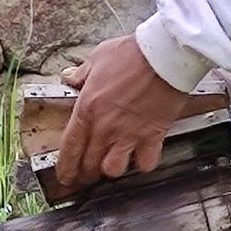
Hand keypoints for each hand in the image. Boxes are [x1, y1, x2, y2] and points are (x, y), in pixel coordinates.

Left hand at [56, 35, 193, 187]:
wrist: (165, 55)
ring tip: (114, 162)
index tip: (65, 175)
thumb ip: (82, 73)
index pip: (69, 148)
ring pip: (113, 169)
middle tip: (88, 172)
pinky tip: (142, 156)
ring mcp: (129, 134)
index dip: (65, 167)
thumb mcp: (98, 57)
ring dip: (112, 168)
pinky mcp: (152, 136)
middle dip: (86, 172)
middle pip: (89, 164)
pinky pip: (145, 163)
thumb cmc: (133, 54)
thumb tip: (70, 77)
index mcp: (87, 109)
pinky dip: (143, 163)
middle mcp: (105, 127)